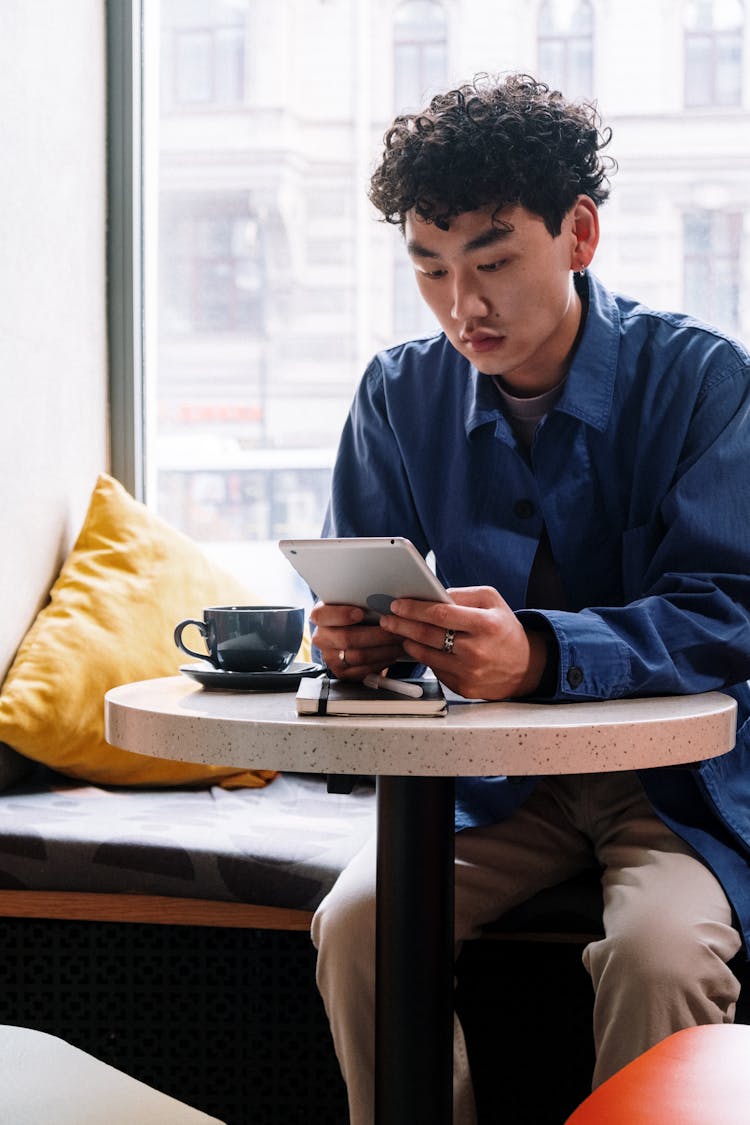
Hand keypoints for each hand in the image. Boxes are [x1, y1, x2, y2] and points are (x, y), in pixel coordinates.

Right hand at [310, 601, 405, 679]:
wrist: (350, 635)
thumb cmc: (355, 614)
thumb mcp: (352, 603)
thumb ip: (360, 602)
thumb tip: (383, 600)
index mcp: (320, 617)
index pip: (322, 616)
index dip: (341, 615)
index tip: (360, 613)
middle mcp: (322, 638)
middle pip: (346, 638)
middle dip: (376, 634)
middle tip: (395, 629)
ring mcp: (330, 657)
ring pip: (358, 656)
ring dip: (384, 649)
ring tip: (399, 641)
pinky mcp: (342, 672)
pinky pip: (364, 670)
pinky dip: (382, 661)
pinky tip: (392, 653)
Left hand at [379, 586, 547, 699]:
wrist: (525, 666)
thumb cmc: (504, 629)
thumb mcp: (492, 601)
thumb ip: (461, 595)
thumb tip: (430, 594)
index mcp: (485, 625)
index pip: (441, 615)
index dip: (415, 609)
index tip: (397, 605)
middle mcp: (477, 651)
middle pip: (428, 636)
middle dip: (402, 625)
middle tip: (388, 619)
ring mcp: (470, 672)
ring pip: (427, 656)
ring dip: (408, 643)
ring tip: (400, 632)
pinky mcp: (464, 688)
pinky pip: (435, 670)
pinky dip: (425, 658)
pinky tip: (420, 648)